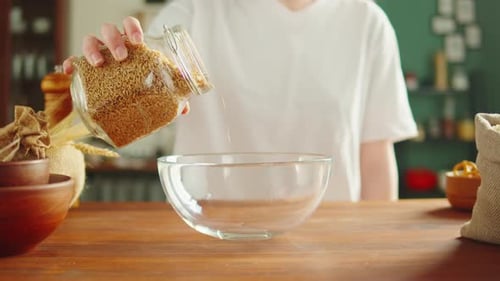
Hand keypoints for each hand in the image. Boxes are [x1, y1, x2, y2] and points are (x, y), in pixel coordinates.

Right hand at [62, 16, 189, 114]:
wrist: (124, 96)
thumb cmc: (141, 83)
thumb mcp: (156, 85)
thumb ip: (170, 92)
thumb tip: (184, 109)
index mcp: (131, 43)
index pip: (129, 24)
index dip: (132, 28)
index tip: (137, 41)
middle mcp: (113, 45)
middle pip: (108, 30)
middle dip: (114, 40)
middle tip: (122, 56)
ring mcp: (97, 54)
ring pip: (90, 40)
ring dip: (93, 49)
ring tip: (100, 63)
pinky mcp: (84, 68)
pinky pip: (74, 60)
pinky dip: (71, 63)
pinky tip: (70, 71)